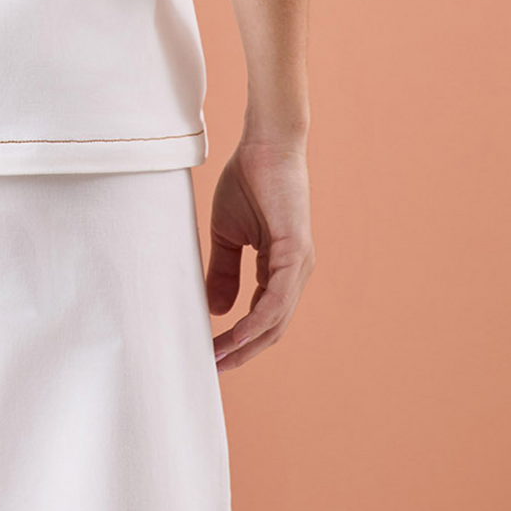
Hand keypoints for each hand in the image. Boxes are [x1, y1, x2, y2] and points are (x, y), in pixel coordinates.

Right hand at [206, 135, 314, 372]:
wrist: (264, 143)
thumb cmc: (248, 180)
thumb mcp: (227, 234)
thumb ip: (224, 271)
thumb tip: (218, 311)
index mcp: (281, 267)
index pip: (263, 317)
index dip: (239, 339)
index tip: (211, 354)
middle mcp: (295, 272)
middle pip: (272, 328)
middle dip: (242, 351)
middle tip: (212, 368)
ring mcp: (299, 265)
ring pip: (276, 321)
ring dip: (246, 344)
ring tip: (218, 358)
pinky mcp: (295, 253)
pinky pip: (276, 300)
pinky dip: (256, 322)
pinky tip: (235, 334)